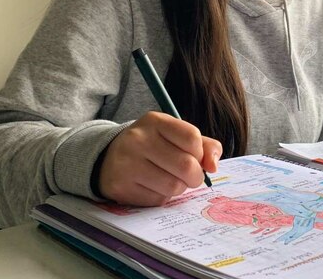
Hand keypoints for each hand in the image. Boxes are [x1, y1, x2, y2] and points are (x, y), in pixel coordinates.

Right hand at [96, 111, 222, 205]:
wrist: (109, 158)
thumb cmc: (153, 146)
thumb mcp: (175, 136)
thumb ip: (204, 146)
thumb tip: (213, 166)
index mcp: (155, 121)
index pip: (192, 137)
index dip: (200, 153)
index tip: (195, 157)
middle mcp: (138, 139)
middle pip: (186, 165)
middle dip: (195, 176)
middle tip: (191, 177)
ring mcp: (127, 164)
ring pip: (174, 186)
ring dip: (179, 188)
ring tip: (171, 180)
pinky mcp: (121, 187)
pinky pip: (157, 200)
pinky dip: (162, 197)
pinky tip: (153, 187)